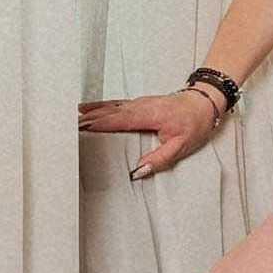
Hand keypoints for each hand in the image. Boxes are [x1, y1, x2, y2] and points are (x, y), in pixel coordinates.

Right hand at [78, 86, 222, 180]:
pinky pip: (115, 104)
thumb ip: (160, 159)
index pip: (118, 120)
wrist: (205, 102)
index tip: (81, 128)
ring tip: (71, 118)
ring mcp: (139, 102)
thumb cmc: (195, 123)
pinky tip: (89, 109)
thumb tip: (138, 170)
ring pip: (110, 106)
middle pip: (109, 112)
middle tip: (68, 126)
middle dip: (89, 119)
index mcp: (149, 115)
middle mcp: (140, 106)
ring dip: (91, 111)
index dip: (99, 124)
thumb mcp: (182, 146)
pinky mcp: (139, 102)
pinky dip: (100, 106)